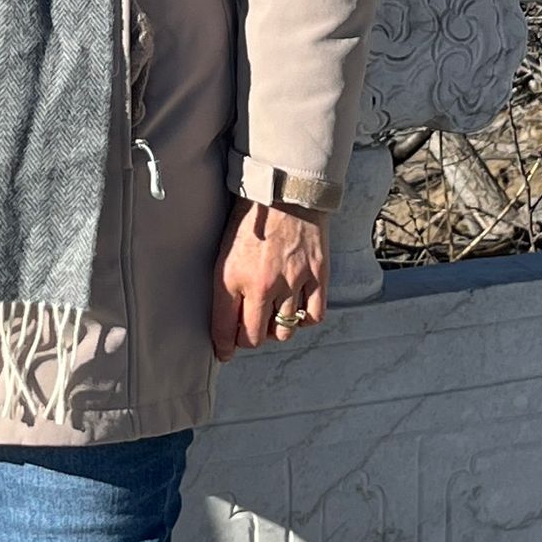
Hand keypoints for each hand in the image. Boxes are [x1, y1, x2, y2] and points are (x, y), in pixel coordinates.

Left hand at [211, 197, 328, 360]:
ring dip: (277, 329)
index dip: (224, 347)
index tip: (225, 352)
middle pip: (255, 338)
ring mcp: (292, 281)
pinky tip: (299, 308)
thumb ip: (225, 287)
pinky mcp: (317, 275)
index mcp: (232, 277)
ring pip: (285, 331)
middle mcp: (261, 285)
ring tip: (274, 316)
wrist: (285, 188)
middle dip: (250, 339)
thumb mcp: (225, 251)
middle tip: (250, 330)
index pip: (224, 329)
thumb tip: (226, 322)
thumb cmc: (250, 218)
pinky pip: (314, 315)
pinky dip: (306, 318)